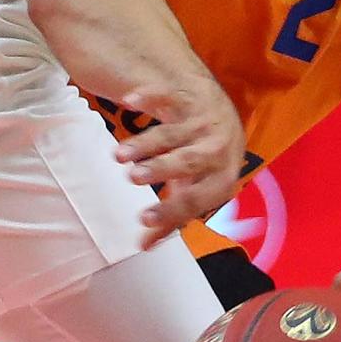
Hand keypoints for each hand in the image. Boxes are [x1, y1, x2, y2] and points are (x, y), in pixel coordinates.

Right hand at [114, 79, 245, 249]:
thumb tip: (144, 245)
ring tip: (119, 155)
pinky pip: (168, 96)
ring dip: (145, 143)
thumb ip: (172, 217)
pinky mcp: (187, 97)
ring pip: (172, 133)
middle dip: (160, 169)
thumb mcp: (195, 189)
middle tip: (133, 178)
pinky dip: (149, 97)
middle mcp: (216, 148)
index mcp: (221, 178)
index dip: (171, 210)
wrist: (219, 113)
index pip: (197, 198)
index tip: (143, 219)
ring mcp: (202, 120)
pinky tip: (129, 101)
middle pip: (188, 160)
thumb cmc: (205, 163)